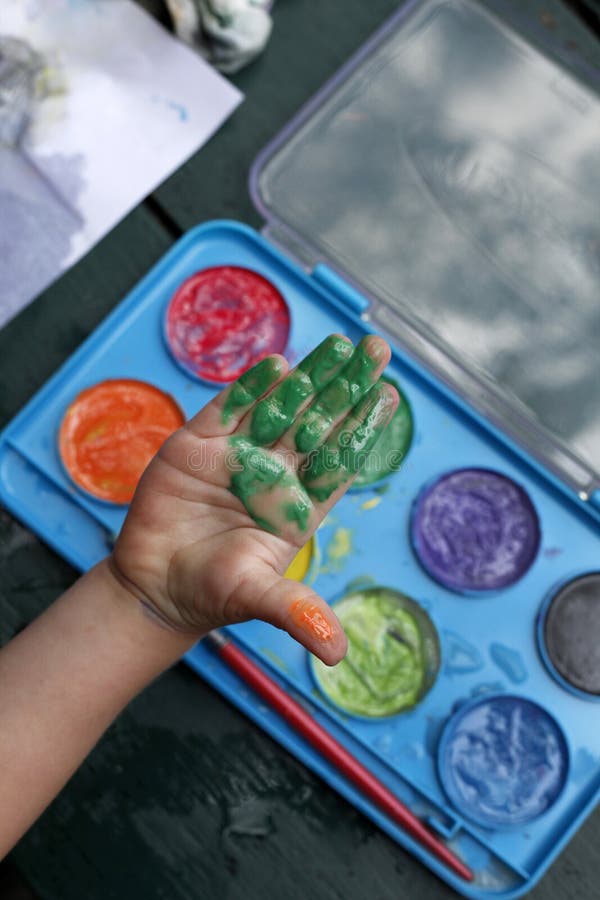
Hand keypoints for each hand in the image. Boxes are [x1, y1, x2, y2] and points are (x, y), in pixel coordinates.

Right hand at [111, 334, 397, 663]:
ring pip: (280, 408)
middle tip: (376, 350)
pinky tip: (278, 366)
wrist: (156, 584)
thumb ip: (296, 614)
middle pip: (318, 424)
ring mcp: (237, 456)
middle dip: (346, 388)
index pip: (339, 461)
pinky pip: (228, 410)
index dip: (363, 429)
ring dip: (309, 378)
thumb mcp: (257, 600)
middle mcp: (274, 475)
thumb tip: (337, 654)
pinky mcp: (198, 446)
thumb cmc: (213, 592)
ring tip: (340, 345)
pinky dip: (251, 389)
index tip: (390, 395)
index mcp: (299, 507)